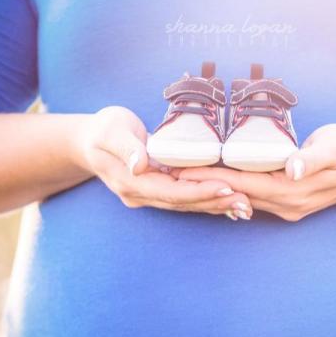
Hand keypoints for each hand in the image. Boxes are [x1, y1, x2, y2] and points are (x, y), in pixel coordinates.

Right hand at [77, 106, 252, 217]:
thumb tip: (140, 165)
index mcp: (130, 183)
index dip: (198, 192)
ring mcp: (148, 195)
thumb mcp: (110, 132)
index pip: (170, 192)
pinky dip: (206, 199)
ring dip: (215, 205)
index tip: (224, 188)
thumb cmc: (102, 130)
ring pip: (186, 204)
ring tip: (245, 205)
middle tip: (246, 202)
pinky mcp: (157, 189)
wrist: (89, 140)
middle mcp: (141, 195)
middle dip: (214, 202)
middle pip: (183, 203)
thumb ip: (126, 148)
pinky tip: (228, 200)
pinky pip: (184, 197)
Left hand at [176, 124, 335, 221]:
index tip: (181, 170)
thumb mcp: (333, 148)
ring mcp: (285, 208)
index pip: (241, 184)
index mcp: (291, 192)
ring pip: (240, 199)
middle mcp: (284, 206)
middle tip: (169, 174)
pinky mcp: (285, 204)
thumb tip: (292, 169)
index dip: (210, 176)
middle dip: (202, 186)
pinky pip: (251, 198)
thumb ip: (311, 159)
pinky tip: (212, 183)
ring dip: (212, 190)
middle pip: (234, 195)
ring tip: (182, 179)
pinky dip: (230, 190)